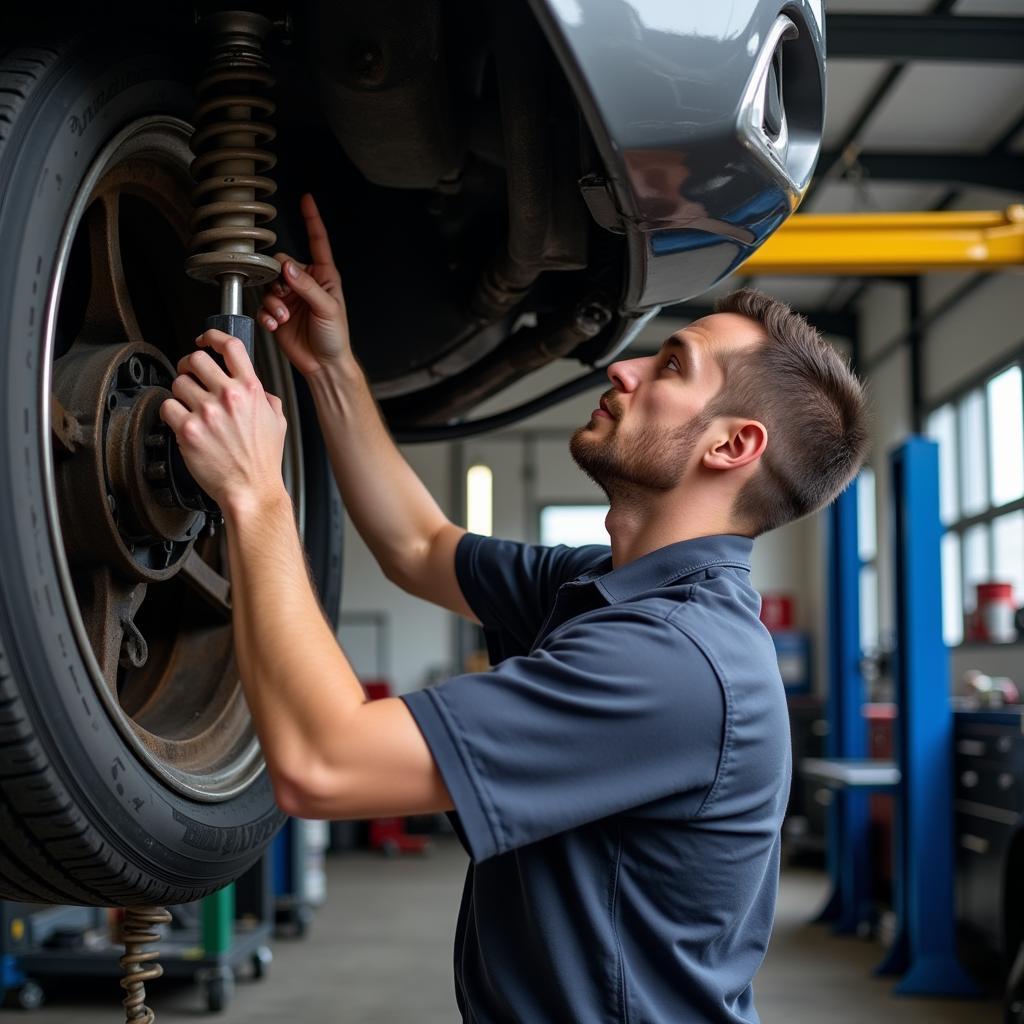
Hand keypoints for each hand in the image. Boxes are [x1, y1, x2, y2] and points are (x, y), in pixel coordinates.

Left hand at [159, 330, 287, 515]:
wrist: (252, 490)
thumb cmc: (263, 462)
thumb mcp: (278, 422)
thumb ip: (265, 398)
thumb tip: (255, 387)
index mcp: (251, 390)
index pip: (230, 346)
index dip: (213, 337)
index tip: (205, 341)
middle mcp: (228, 397)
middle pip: (196, 359)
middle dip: (189, 365)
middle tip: (189, 375)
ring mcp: (207, 412)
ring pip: (178, 382)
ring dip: (180, 392)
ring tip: (188, 405)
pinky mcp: (188, 430)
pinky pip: (167, 406)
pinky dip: (170, 412)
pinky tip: (181, 421)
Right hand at [260, 193, 350, 377]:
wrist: (324, 364)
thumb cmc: (335, 337)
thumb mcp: (327, 308)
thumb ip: (307, 286)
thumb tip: (288, 267)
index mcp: (323, 276)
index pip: (317, 241)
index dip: (311, 220)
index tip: (306, 200)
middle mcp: (305, 283)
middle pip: (280, 264)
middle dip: (278, 281)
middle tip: (284, 298)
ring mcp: (289, 298)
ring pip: (268, 286)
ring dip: (272, 303)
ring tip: (282, 318)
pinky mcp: (277, 314)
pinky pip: (262, 306)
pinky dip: (266, 315)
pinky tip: (275, 325)